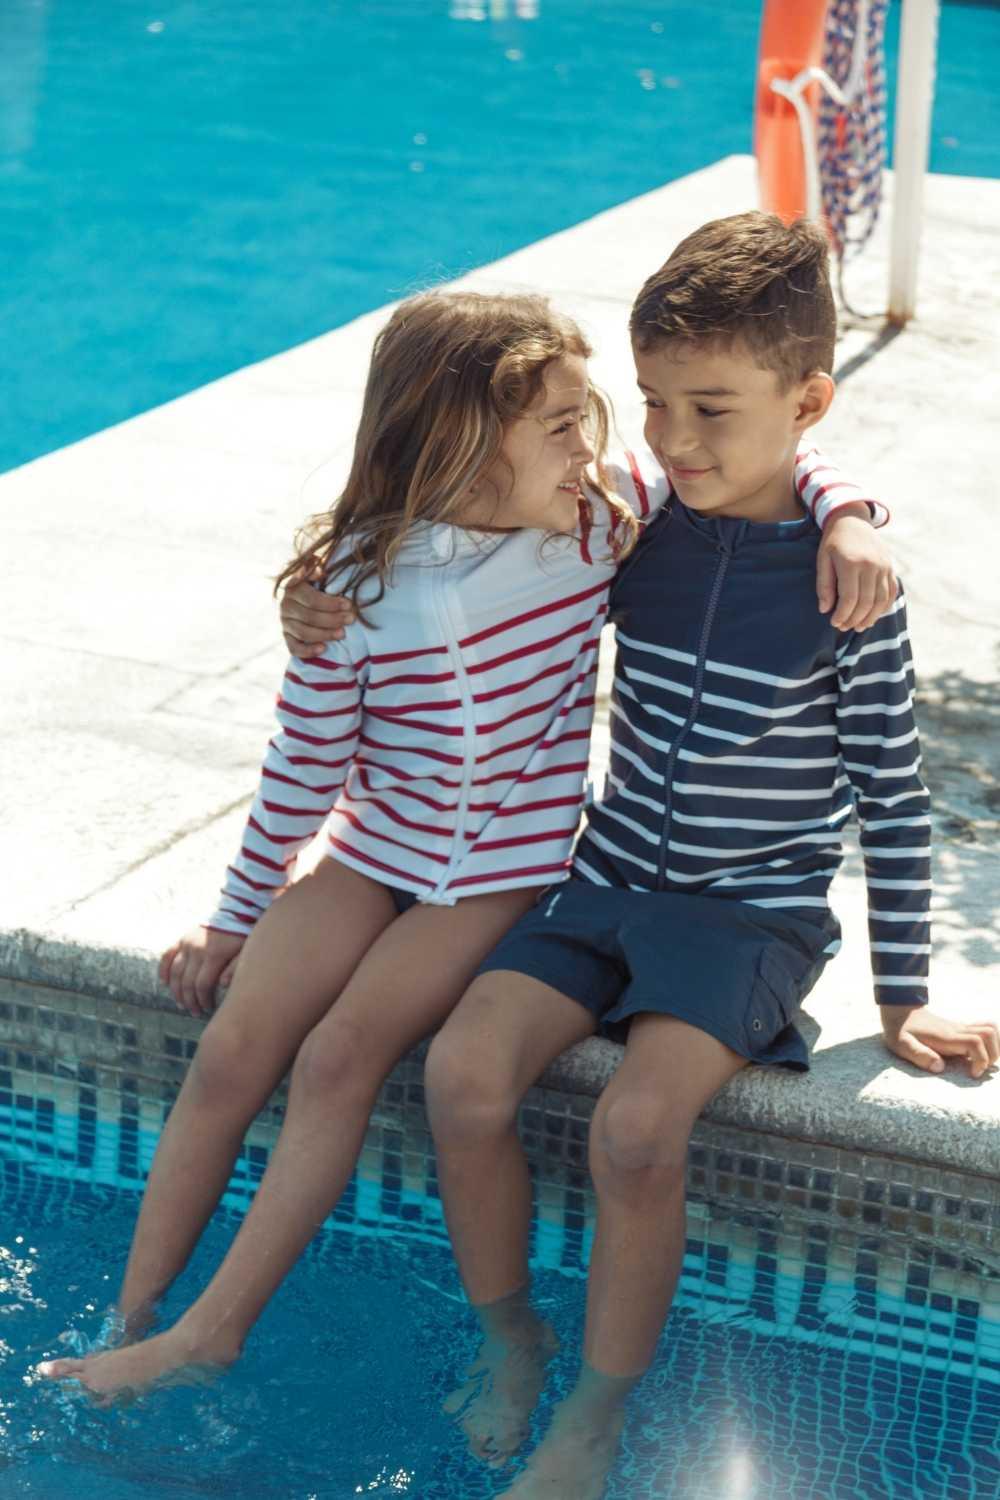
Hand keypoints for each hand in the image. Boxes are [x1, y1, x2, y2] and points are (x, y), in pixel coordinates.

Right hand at [159, 928, 245, 1017]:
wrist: (236, 912)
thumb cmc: (244, 936)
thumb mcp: (246, 952)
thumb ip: (236, 969)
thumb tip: (223, 985)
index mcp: (213, 955)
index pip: (201, 985)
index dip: (202, 1000)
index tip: (208, 1008)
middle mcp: (196, 949)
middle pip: (187, 982)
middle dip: (190, 1000)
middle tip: (195, 1011)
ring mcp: (187, 943)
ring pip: (175, 972)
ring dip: (176, 991)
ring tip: (182, 1004)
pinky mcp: (182, 938)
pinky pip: (167, 956)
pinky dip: (164, 970)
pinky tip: (165, 984)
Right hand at [280, 578, 354, 656]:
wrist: (310, 601)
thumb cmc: (320, 585)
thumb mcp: (319, 573)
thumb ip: (316, 569)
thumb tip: (319, 571)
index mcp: (293, 588)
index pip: (310, 599)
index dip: (330, 603)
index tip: (348, 605)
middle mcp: (286, 605)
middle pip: (308, 616)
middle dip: (332, 619)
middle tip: (350, 619)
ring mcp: (285, 623)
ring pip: (303, 632)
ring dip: (324, 634)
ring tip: (342, 634)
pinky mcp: (287, 638)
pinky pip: (294, 648)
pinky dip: (308, 650)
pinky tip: (323, 649)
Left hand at [817, 512, 897, 630]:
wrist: (853, 520)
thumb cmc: (834, 542)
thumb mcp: (823, 559)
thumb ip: (824, 585)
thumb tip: (825, 610)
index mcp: (851, 563)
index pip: (849, 598)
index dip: (842, 615)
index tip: (834, 623)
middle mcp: (871, 565)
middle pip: (866, 602)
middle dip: (854, 619)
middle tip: (844, 627)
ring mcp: (884, 566)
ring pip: (880, 600)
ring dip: (870, 617)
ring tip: (858, 626)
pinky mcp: (890, 567)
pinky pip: (891, 592)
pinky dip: (884, 607)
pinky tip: (873, 615)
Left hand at [880, 1005, 999, 1078]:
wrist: (899, 1009)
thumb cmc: (900, 1030)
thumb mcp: (902, 1044)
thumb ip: (919, 1055)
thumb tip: (939, 1067)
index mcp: (946, 1037)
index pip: (976, 1042)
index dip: (981, 1060)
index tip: (972, 1074)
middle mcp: (957, 1030)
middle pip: (990, 1034)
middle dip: (992, 1055)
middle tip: (979, 1069)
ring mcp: (960, 1027)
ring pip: (990, 1029)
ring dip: (993, 1047)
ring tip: (981, 1062)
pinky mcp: (959, 1028)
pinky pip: (983, 1029)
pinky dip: (989, 1041)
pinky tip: (979, 1052)